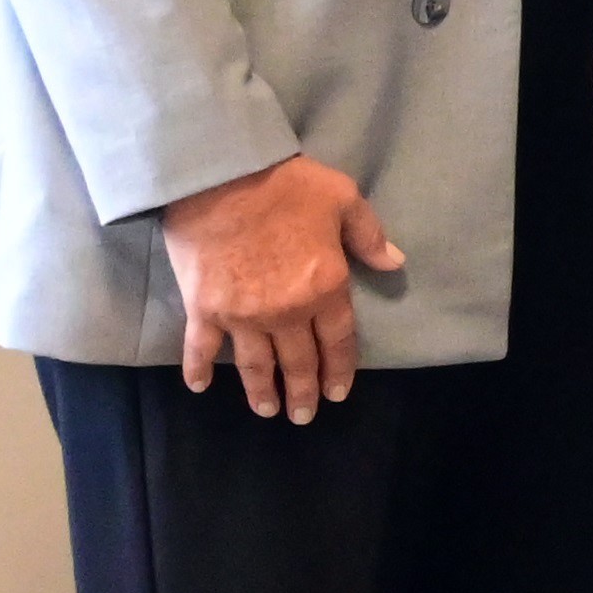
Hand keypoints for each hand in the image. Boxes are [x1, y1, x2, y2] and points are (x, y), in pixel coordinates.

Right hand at [159, 154, 399, 420]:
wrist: (222, 176)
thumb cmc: (288, 185)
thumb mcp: (345, 201)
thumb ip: (369, 237)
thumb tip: (394, 263)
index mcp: (325, 287)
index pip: (337, 341)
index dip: (338, 370)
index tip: (338, 393)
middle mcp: (286, 311)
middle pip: (298, 361)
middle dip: (303, 392)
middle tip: (304, 416)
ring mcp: (242, 314)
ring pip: (254, 365)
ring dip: (261, 392)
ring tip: (267, 411)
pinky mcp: (202, 308)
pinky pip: (200, 349)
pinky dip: (198, 370)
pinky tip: (199, 388)